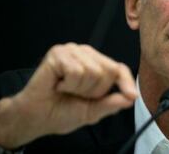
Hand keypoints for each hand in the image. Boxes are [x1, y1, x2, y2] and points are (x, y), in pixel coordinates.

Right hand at [0, 43, 136, 148]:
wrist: (36, 117)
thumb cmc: (61, 111)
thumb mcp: (93, 111)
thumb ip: (112, 103)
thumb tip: (130, 98)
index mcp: (96, 65)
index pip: (118, 69)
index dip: (126, 82)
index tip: (132, 95)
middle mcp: (85, 54)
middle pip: (108, 71)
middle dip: (94, 91)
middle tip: (76, 94)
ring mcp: (72, 51)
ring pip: (93, 71)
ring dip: (79, 89)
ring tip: (66, 89)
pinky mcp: (58, 53)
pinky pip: (76, 71)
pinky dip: (68, 84)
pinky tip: (58, 85)